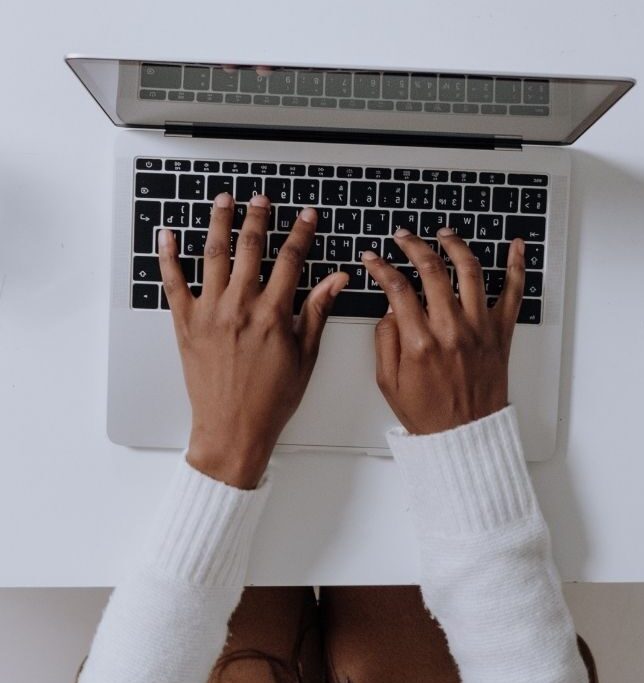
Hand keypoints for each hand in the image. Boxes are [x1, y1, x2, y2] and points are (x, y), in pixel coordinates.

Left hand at [159, 194, 347, 487]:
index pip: (291, 259)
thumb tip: (337, 280)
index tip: (306, 217)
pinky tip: (168, 235)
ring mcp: (209, 312)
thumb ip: (317, 311)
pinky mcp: (185, 324)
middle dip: (258, 217)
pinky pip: (173, 283)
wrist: (233, 429)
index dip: (301, 233)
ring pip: (213, 255)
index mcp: (273, 314)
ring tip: (224, 201)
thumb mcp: (305, 356)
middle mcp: (240, 306)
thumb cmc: (271, 399)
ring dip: (219, 223)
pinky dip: (168, 257)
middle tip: (261, 199)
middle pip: (250, 247)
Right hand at [362, 228, 524, 434]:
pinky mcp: (501, 333)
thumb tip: (390, 309)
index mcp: (420, 343)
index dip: (381, 267)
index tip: (373, 258)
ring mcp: (480, 329)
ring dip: (456, 245)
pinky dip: (516, 266)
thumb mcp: (388, 381)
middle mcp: (451, 330)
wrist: (465, 436)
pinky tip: (515, 245)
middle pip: (432, 270)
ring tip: (444, 233)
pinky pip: (514, 293)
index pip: (396, 288)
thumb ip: (385, 340)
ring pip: (470, 271)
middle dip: (413, 245)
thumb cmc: (428, 412)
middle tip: (404, 236)